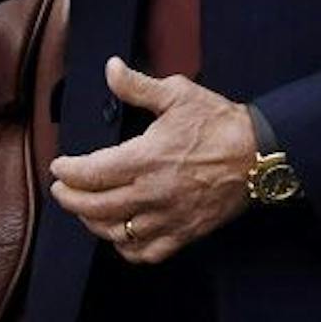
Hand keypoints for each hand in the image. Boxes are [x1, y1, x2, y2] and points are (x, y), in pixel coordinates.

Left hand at [47, 57, 256, 263]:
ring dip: (93, 223)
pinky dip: (126, 248)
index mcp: (146, 159)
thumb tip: (110, 68)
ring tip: (85, 209)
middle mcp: (152, 193)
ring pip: (116, 233)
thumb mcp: (177, 94)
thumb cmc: (220, 124)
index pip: (91, 173)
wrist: (261, 156)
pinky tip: (119, 234)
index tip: (59, 166)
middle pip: (95, 207)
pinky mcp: (185, 234)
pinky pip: (147, 253)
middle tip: (60, 189)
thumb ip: (137, 85)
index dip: (68, 172)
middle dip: (69, 199)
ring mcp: (169, 218)